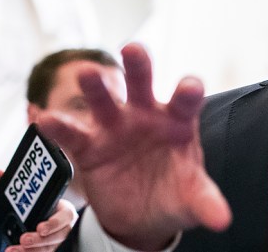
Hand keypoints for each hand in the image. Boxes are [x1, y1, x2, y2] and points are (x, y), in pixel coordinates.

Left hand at [0, 171, 77, 251]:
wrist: (47, 216)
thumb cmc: (41, 204)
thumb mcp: (31, 194)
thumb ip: (14, 185)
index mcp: (64, 210)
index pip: (65, 217)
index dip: (53, 223)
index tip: (39, 227)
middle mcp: (64, 227)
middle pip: (56, 236)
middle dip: (39, 239)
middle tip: (23, 239)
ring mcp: (57, 240)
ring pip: (48, 248)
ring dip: (32, 249)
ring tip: (14, 249)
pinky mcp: (49, 248)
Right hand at [36, 43, 231, 249]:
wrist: (142, 216)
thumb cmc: (173, 193)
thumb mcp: (191, 199)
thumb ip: (205, 202)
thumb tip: (221, 219)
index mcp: (178, 121)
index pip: (185, 100)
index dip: (188, 91)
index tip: (189, 87)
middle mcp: (146, 116)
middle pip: (142, 85)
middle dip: (138, 66)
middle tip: (133, 48)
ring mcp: (116, 128)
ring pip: (105, 101)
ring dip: (96, 87)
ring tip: (87, 73)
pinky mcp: (91, 147)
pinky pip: (73, 134)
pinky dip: (60, 127)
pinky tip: (46, 119)